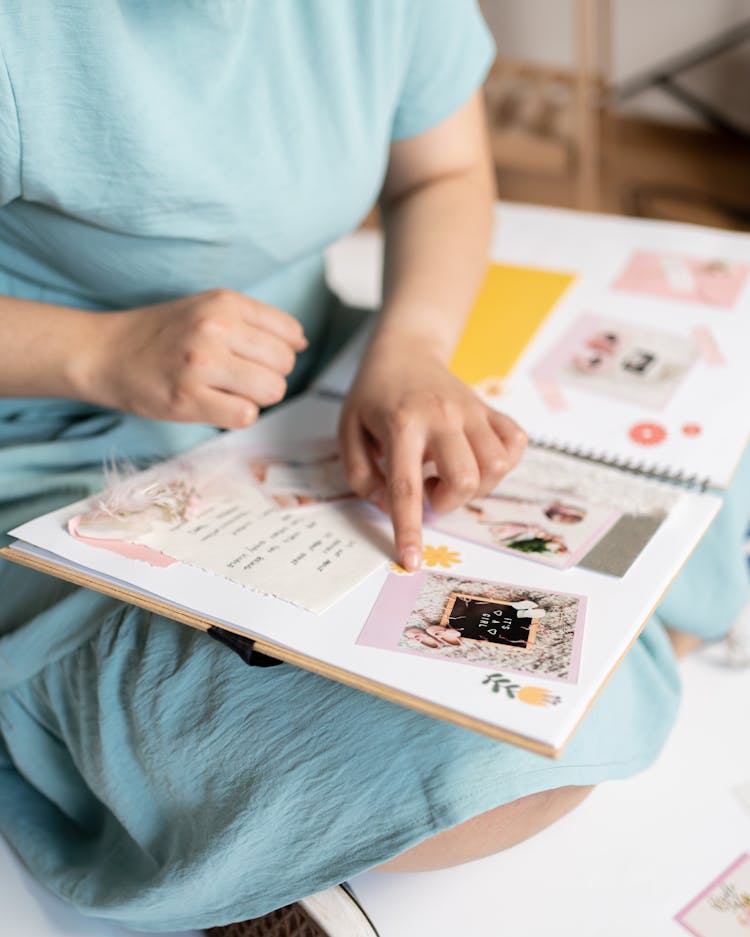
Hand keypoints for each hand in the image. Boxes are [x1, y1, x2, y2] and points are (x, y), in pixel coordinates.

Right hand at [82, 289, 306, 427]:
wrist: (105, 352)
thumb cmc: (162, 334)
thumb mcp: (209, 308)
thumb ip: (256, 322)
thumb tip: (301, 342)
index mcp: (225, 302)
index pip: (290, 333)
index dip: (279, 352)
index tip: (255, 358)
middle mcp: (216, 328)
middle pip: (284, 364)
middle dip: (269, 376)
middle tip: (239, 378)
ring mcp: (202, 364)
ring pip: (272, 391)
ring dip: (255, 398)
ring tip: (226, 390)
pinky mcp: (188, 398)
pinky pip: (246, 415)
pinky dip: (237, 415)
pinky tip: (215, 404)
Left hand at [339, 345, 526, 570]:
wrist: (405, 350)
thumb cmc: (373, 395)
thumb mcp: (349, 431)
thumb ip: (361, 475)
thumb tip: (389, 508)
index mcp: (402, 424)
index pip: (406, 488)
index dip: (409, 530)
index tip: (412, 561)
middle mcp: (442, 416)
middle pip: (464, 479)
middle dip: (447, 501)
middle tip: (429, 487)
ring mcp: (471, 410)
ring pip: (497, 466)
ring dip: (475, 486)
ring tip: (449, 472)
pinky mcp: (490, 408)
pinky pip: (516, 444)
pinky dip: (503, 462)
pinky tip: (477, 459)